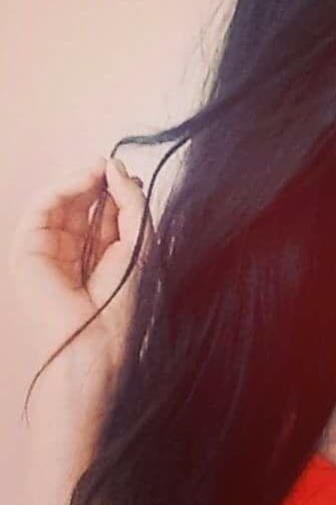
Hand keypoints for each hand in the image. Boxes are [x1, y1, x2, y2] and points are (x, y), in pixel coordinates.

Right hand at [8, 155, 154, 369]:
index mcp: (100, 254)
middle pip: (81, 203)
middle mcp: (73, 251)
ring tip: (98, 169)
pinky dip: (62, 189)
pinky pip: (41, 209)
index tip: (127, 172)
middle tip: (111, 165)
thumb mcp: (138, 242)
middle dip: (96, 181)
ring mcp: (48, 251)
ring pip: (59, 202)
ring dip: (79, 180)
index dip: (114, 189)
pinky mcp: (27, 252)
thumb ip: (130, 203)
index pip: (105, 211)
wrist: (99, 339)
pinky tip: (84, 180)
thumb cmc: (123, 300)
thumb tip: (115, 165)